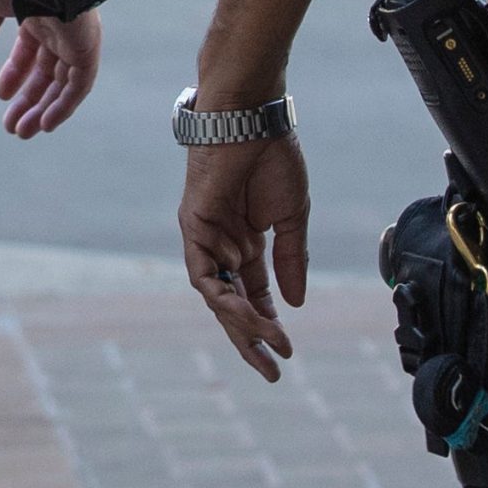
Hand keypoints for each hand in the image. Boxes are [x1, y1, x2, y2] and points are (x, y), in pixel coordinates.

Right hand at [0, 0, 101, 137]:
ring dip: (44, 109)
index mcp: (38, 11)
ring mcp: (76, 36)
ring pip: (63, 83)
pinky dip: (65, 105)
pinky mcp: (88, 46)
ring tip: (22, 132)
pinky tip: (46, 123)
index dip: (15, 74)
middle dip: (29, 99)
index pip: (31, 50)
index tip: (0, 95)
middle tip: (12, 126)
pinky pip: (80, 84)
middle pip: (48, 71)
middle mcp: (60, 25)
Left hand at [179, 133, 307, 380]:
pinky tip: (248, 312)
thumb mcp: (291, 216)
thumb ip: (291, 258)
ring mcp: (206, 236)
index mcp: (247, 240)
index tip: (285, 349)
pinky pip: (204, 274)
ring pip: (218, 295)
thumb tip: (295, 303)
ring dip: (241, 324)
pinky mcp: (193, 227)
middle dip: (250, 338)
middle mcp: (223, 243)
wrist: (252, 116)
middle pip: (232, 302)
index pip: (253, 292)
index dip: (267, 321)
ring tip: (268, 345)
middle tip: (272, 371)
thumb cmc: (273, 155)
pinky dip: (224, 297)